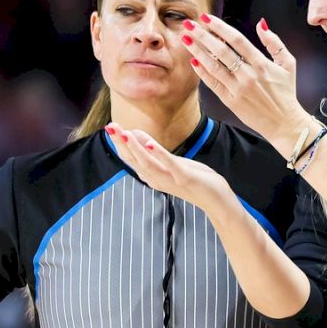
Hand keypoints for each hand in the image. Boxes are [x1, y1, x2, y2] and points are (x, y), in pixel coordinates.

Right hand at [105, 123, 233, 210]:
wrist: (217, 200)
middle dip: (121, 143)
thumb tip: (136, 134)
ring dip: (136, 148)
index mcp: (152, 175)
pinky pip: (170, 166)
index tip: (110, 128)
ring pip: (148, 163)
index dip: (119, 144)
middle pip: (134, 160)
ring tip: (125, 133)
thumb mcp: (171, 163)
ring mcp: (170, 180)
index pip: (130, 159)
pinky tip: (150, 144)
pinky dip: (160, 155)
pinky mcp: (185, 178)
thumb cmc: (195, 179)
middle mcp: (157, 179)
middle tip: (109, 127)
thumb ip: (154, 151)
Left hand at [184, 15, 312, 153]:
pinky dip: (202, 72)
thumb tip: (261, 23)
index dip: (220, 27)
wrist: (284, 123)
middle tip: (188, 24)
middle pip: (221, 51)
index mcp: (261, 63)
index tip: (206, 18)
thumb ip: (274, 42)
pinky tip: (194, 62)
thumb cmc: (286, 93)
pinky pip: (213, 84)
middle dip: (203, 35)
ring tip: (185, 39)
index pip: (236, 40)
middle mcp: (248, 75)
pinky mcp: (231, 101)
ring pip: (213, 66)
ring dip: (197, 51)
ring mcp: (238, 89)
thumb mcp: (288, 64)